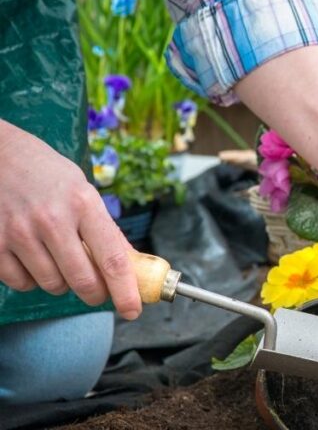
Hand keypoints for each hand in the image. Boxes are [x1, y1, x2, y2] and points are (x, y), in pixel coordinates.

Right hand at [0, 121, 141, 318]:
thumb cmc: (47, 173)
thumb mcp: (83, 191)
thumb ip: (104, 229)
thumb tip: (130, 265)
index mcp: (83, 203)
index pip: (113, 259)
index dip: (126, 290)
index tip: (133, 310)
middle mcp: (52, 219)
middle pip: (83, 280)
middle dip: (95, 294)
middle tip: (97, 292)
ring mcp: (20, 232)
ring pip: (52, 284)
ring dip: (61, 283)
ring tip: (58, 259)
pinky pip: (20, 282)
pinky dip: (30, 279)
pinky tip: (32, 258)